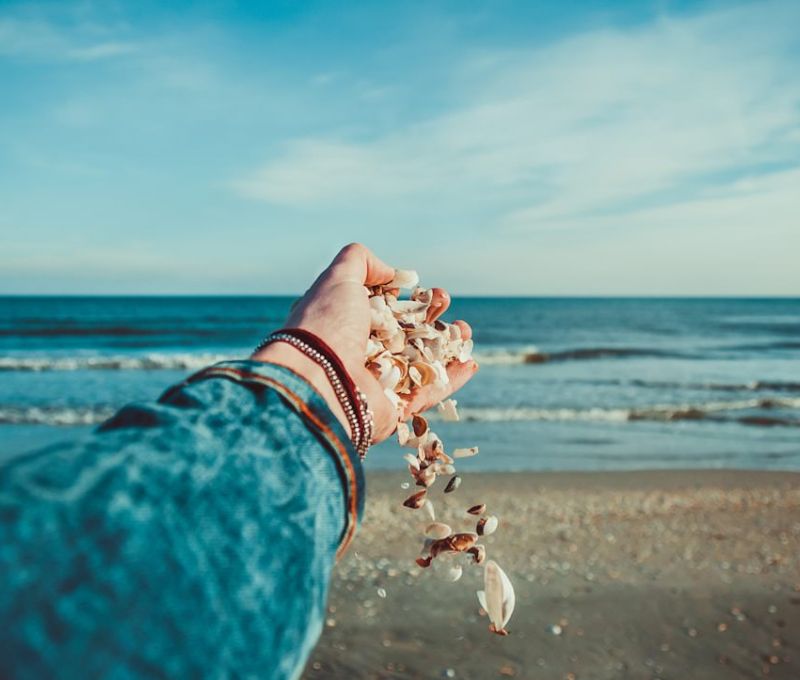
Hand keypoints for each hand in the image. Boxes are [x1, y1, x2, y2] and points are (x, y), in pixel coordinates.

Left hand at [252, 243, 477, 442]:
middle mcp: (360, 355)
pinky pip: (429, 393)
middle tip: (445, 298)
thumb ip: (360, 261)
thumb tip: (390, 273)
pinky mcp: (394, 410)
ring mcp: (377, 384)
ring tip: (466, 330)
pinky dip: (451, 379)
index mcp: (345, 326)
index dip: (406, 297)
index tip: (425, 287)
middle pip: (405, 333)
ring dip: (446, 345)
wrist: (317, 381)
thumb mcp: (337, 279)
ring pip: (420, 362)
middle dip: (430, 315)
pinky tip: (470, 362)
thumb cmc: (325, 326)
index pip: (382, 310)